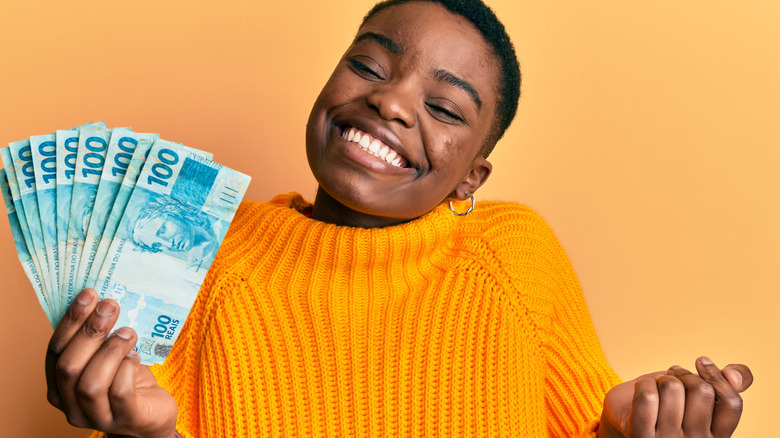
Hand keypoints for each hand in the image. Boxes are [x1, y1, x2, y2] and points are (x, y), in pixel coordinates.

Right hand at [46, 289, 177, 437]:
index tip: (89, 294)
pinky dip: (127, 368)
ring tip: (128, 332)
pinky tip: (136, 355)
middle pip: (68, 367)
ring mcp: (99, 417)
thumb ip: (98, 338)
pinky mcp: (127, 420)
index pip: (55, 352)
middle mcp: (73, 406)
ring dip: (110, 350)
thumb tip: (101, 299)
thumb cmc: (129, 381)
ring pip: (91, 384)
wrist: (154, 414)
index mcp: (61, 387)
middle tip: (110, 306)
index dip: (71, 321)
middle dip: (89, 332)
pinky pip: (120, 393)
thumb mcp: (109, 357)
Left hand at [598, 357, 752, 436]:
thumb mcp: (701, 391)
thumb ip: (729, 382)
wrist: (626, 415)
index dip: (718, 378)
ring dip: (661, 378)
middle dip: (683, 374)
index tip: (700, 362)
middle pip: (701, 390)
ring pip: (672, 387)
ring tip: (657, 388)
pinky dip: (643, 383)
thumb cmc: (668, 402)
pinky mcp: (640, 435)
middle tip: (672, 376)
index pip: (732, 404)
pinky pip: (647, 395)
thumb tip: (733, 375)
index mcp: (716, 437)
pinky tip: (642, 390)